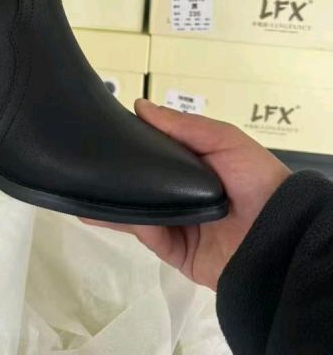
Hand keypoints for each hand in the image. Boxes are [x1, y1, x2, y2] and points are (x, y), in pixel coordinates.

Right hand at [83, 99, 290, 290]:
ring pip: (137, 209)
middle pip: (143, 182)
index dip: (134, 140)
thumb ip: (182, 125)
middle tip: (85, 159)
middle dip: (117, 173)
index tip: (105, 127)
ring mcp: (178, 222)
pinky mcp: (174, 251)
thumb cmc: (255, 179)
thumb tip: (140, 106)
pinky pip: (145, 233)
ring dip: (111, 200)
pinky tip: (98, 210)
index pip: (157, 151)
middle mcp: (183, 193)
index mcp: (196, 166)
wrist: (277, 236)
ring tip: (79, 190)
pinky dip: (124, 221)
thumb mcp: (223, 140)